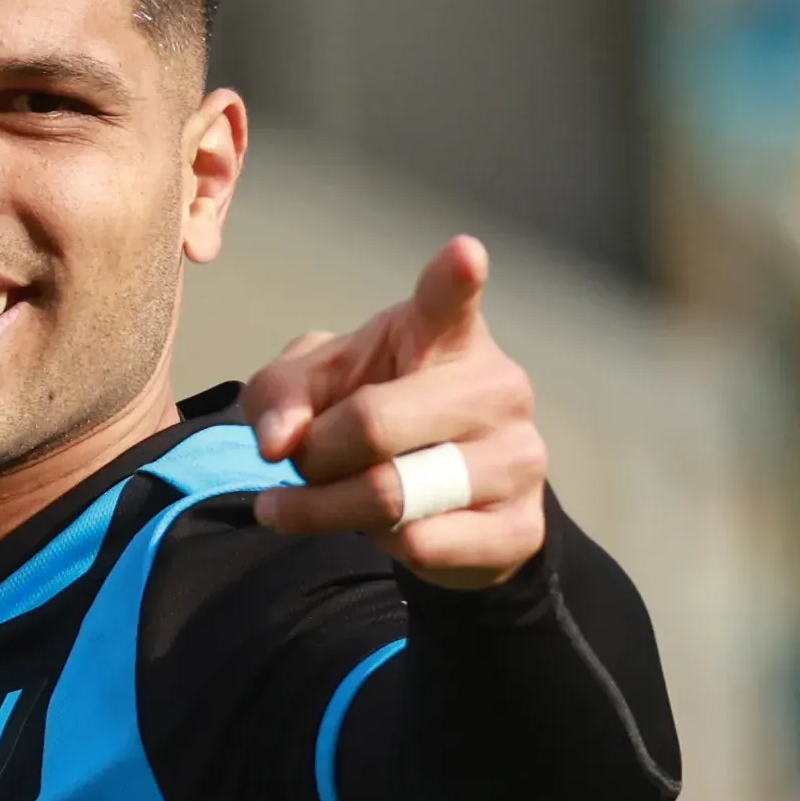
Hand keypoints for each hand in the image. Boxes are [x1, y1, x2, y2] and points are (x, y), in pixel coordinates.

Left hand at [241, 236, 547, 589]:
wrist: (442, 503)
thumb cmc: (375, 416)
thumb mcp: (312, 389)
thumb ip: (279, 394)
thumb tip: (278, 443)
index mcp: (447, 333)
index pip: (451, 299)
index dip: (456, 277)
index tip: (464, 254)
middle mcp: (497, 387)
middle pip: (374, 424)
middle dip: (314, 455)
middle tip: (302, 464)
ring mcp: (519, 458)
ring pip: (394, 494)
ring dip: (331, 509)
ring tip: (329, 500)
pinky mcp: (521, 527)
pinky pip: (424, 546)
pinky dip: (380, 545)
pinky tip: (385, 533)